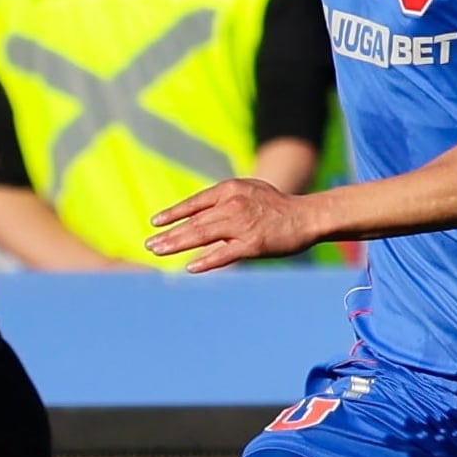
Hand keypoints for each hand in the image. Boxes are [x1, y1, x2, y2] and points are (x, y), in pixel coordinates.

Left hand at [147, 177, 318, 270]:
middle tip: (150, 245)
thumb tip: (198, 216)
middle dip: (169, 234)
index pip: (194, 203)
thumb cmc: (276, 205)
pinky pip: (224, 254)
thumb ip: (223, 202)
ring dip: (178, 245)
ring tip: (159, 252)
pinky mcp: (253, 243)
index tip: (155, 222)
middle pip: (194, 222)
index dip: (173, 213)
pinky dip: (206, 261)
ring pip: (202, 236)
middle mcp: (233, 205)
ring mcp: (242, 224)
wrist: (307, 216)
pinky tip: (190, 267)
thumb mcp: (248, 192)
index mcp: (230, 189)